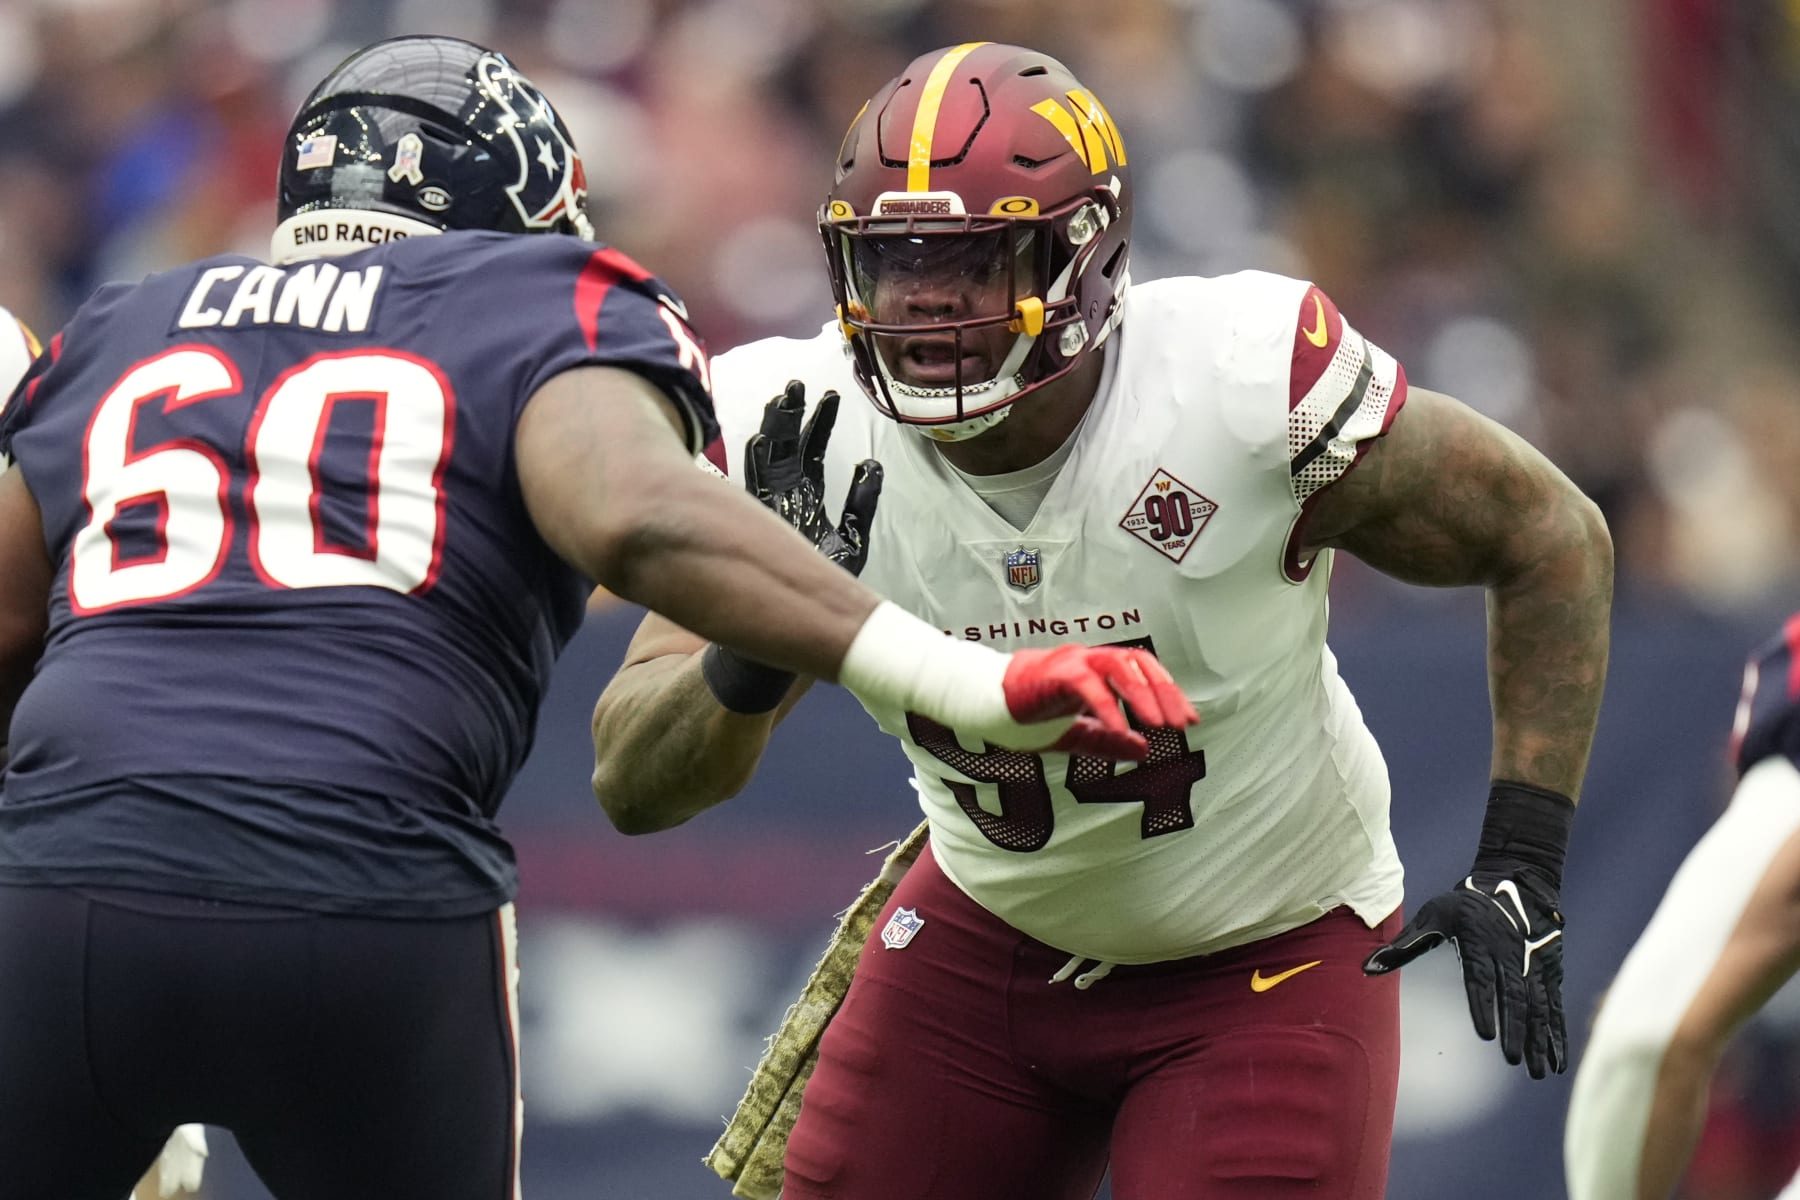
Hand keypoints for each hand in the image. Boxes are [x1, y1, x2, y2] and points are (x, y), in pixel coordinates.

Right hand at [744, 379, 881, 576]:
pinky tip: (761, 441)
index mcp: (807, 496)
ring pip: (766, 457)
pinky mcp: (758, 520)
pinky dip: (756, 463)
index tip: (831, 396)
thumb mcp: (853, 538)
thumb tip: (873, 464)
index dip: (821, 423)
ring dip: (773, 428)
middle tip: (796, 384)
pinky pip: (753, 486)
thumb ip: (862, 503)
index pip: (814, 451)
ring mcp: (767, 505)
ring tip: (781, 400)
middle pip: (784, 445)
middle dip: (790, 414)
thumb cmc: (823, 582)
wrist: (800, 618)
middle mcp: (784, 495)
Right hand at [1000, 644, 1198, 759]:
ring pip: (1118, 666)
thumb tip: (1145, 750)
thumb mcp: (1074, 734)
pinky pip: (1087, 684)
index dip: (1169, 692)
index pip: (1143, 670)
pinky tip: (1121, 728)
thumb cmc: (1024, 714)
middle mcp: (1087, 660)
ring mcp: (1071, 662)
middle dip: (1165, 693)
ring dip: (1143, 695)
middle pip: (1138, 663)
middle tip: (1183, 725)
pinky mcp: (1053, 673)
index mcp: (1096, 671)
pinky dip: (1107, 706)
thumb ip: (1107, 741)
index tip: (1189, 720)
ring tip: (1160, 725)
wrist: (982, 704)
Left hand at [1364, 867, 1566, 1077]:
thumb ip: (1403, 946)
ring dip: (1539, 1040)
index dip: (1485, 1007)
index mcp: (1480, 944)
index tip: (1486, 1035)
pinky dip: (1557, 1034)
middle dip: (1515, 1030)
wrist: (1516, 883)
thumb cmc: (1466, 903)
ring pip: (1539, 1007)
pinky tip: (1556, 1061)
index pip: (1482, 980)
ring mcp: (1533, 966)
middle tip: (1512, 1060)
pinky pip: (1554, 1007)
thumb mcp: (1433, 915)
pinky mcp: (1549, 973)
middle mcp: (1511, 957)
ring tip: (1537, 1072)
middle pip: (1515, 998)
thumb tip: (1366, 968)